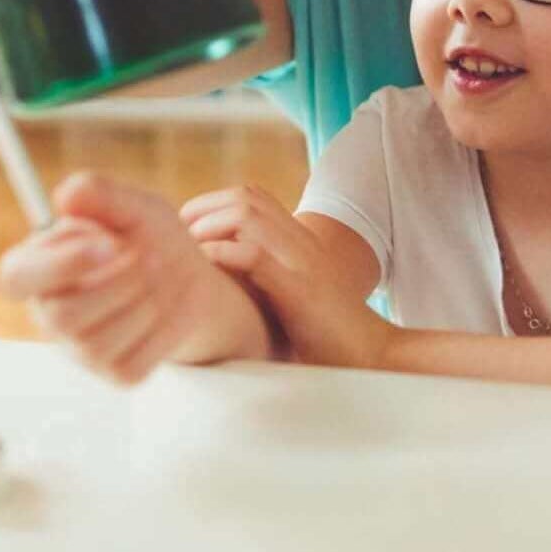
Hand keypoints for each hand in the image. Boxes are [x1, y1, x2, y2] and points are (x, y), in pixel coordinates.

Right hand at [0, 173, 272, 384]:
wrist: (195, 279)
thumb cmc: (151, 238)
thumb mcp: (133, 206)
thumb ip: (99, 194)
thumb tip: (66, 196)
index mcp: (39, 267)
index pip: (15, 278)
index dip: (58, 265)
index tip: (109, 244)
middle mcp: (51, 313)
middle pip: (63, 317)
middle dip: (119, 283)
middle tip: (149, 258)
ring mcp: (81, 349)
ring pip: (98, 342)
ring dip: (144, 304)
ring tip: (158, 281)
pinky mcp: (116, 372)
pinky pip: (131, 364)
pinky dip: (159, 333)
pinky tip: (163, 313)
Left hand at [181, 186, 389, 370]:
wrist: (372, 356)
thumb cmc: (328, 335)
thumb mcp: (295, 295)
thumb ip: (268, 278)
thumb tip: (221, 281)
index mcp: (300, 239)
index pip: (253, 195)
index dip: (213, 202)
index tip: (187, 229)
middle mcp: (301, 241)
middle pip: (246, 196)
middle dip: (204, 208)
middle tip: (178, 235)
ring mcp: (301, 261)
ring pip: (247, 214)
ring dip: (208, 226)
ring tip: (189, 250)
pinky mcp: (298, 289)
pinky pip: (254, 254)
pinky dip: (223, 253)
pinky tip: (206, 266)